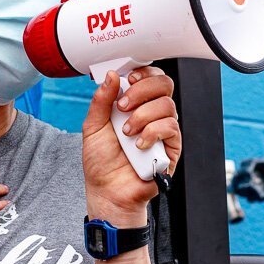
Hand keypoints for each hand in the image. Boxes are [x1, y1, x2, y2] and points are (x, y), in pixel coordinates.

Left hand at [80, 67, 181, 222]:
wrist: (107, 191)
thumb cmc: (101, 162)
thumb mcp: (92, 127)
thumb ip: (101, 100)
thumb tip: (112, 75)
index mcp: (134, 105)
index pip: (150, 77)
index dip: (143, 73)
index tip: (128, 79)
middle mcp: (151, 114)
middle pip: (164, 84)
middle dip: (142, 90)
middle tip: (124, 106)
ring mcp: (163, 130)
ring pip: (167, 105)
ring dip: (143, 115)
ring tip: (126, 132)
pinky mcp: (171, 147)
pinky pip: (171, 128)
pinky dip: (152, 132)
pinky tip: (139, 144)